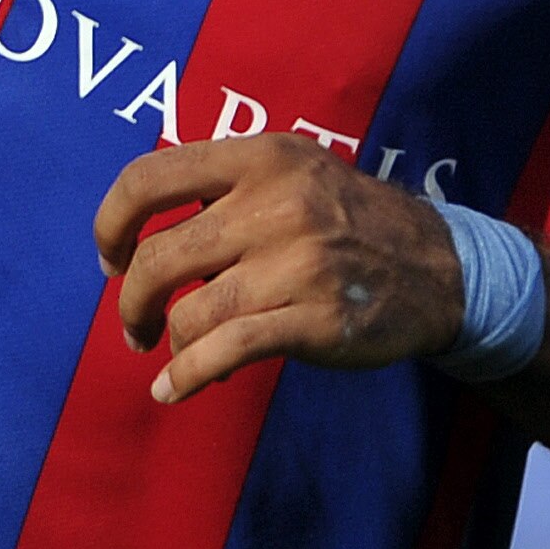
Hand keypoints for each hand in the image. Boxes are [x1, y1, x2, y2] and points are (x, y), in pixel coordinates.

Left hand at [94, 135, 467, 403]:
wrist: (438, 267)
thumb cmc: (346, 221)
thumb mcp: (292, 172)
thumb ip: (222, 188)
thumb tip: (138, 236)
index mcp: (260, 158)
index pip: (148, 179)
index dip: (111, 224)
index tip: (111, 259)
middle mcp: (276, 203)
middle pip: (158, 258)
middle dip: (131, 301)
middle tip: (135, 324)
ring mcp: (298, 263)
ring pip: (190, 313)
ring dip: (168, 343)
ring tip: (174, 352)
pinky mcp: (315, 319)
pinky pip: (224, 352)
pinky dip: (187, 377)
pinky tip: (174, 390)